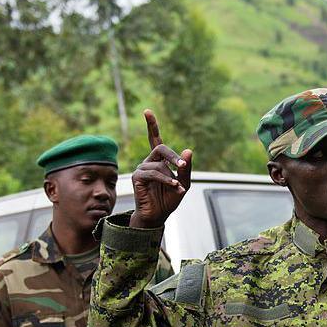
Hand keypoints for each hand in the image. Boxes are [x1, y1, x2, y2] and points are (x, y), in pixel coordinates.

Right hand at [129, 110, 191, 228]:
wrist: (158, 216)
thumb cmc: (169, 199)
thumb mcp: (184, 184)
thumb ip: (186, 168)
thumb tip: (188, 150)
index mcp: (160, 160)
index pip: (154, 138)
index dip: (151, 125)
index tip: (147, 111)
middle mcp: (149, 162)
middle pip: (160, 147)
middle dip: (173, 156)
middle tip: (182, 166)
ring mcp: (142, 169)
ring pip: (159, 164)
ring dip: (172, 176)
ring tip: (177, 187)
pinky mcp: (137, 178)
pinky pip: (153, 173)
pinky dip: (166, 179)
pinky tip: (173, 186)